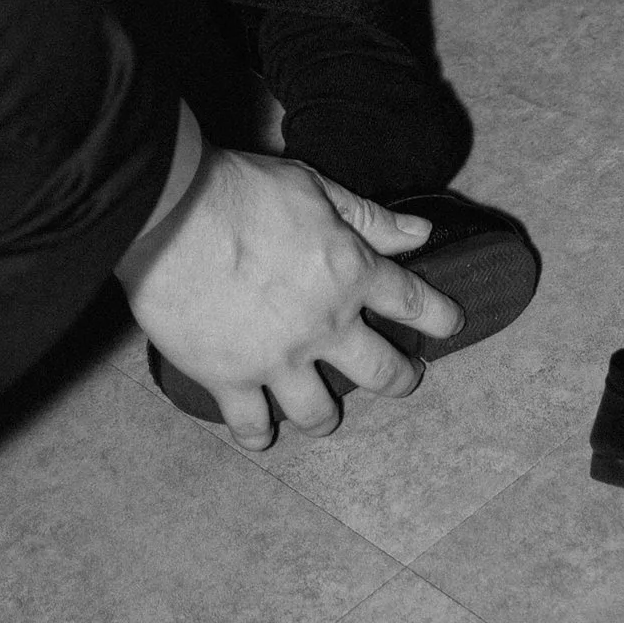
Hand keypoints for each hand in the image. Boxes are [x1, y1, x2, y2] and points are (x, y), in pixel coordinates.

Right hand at [116, 147, 461, 449]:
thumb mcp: (315, 187)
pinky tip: (260, 434)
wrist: (173, 215)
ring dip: (327, 416)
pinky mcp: (230, 379)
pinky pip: (251, 423)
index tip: (450, 325)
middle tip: (403, 380)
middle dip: (399, 379)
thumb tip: (420, 234)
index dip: (437, 316)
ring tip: (325, 416)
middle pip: (380, 371)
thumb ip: (368, 218)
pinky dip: (257, 432)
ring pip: (319, 412)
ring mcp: (279, 360)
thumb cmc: (242, 190)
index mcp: (349, 272)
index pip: (411, 301)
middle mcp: (324, 325)